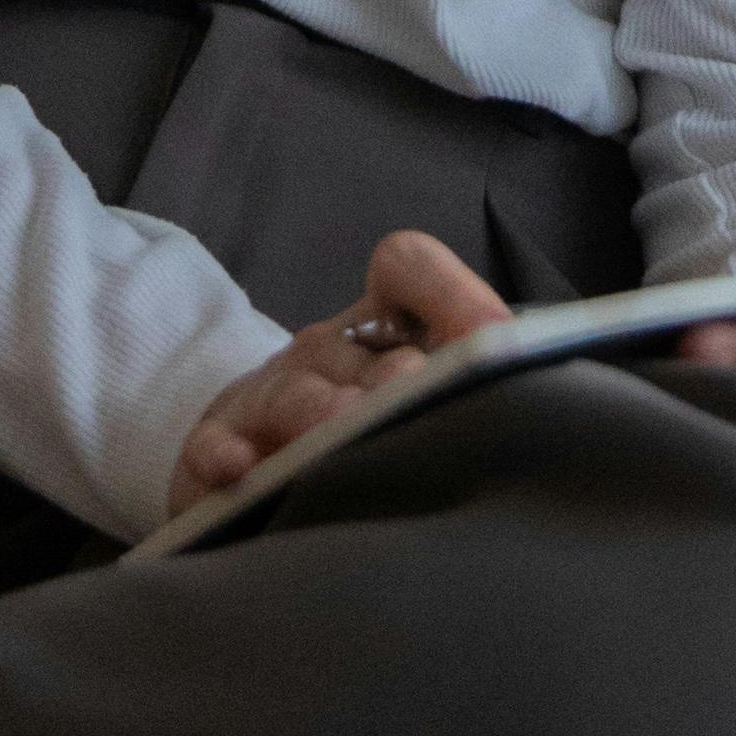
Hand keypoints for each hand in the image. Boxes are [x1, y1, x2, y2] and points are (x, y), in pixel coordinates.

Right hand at [164, 226, 509, 517]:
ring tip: (344, 432)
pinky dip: (225, 453)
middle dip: (396, 381)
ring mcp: (269, 393)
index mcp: (381, 325)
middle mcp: (326, 348)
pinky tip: (240, 467)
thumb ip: (467, 370)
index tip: (492, 338)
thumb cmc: (351, 415)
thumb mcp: (408, 385)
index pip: (409, 269)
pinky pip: (215, 442)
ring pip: (297, 398)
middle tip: (419, 399)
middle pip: (363, 349)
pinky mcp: (218, 442)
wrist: (243, 440)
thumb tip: (521, 366)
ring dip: (321, 416)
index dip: (452, 295)